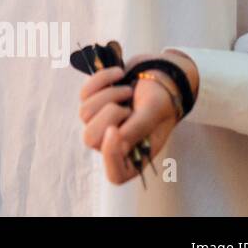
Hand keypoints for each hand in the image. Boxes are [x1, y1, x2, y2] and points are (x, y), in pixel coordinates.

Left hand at [78, 56, 182, 185]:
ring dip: (109, 95)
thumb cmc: (162, 97)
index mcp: (136, 156)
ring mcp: (101, 124)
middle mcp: (115, 144)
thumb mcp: (155, 112)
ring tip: (129, 89)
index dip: (110, 155)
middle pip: (91, 139)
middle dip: (108, 115)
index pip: (115, 174)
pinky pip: (84, 93)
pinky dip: (101, 80)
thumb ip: (137, 128)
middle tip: (128, 106)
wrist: (160, 74)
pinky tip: (119, 74)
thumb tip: (116, 143)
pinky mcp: (93, 103)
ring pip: (85, 113)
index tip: (114, 129)